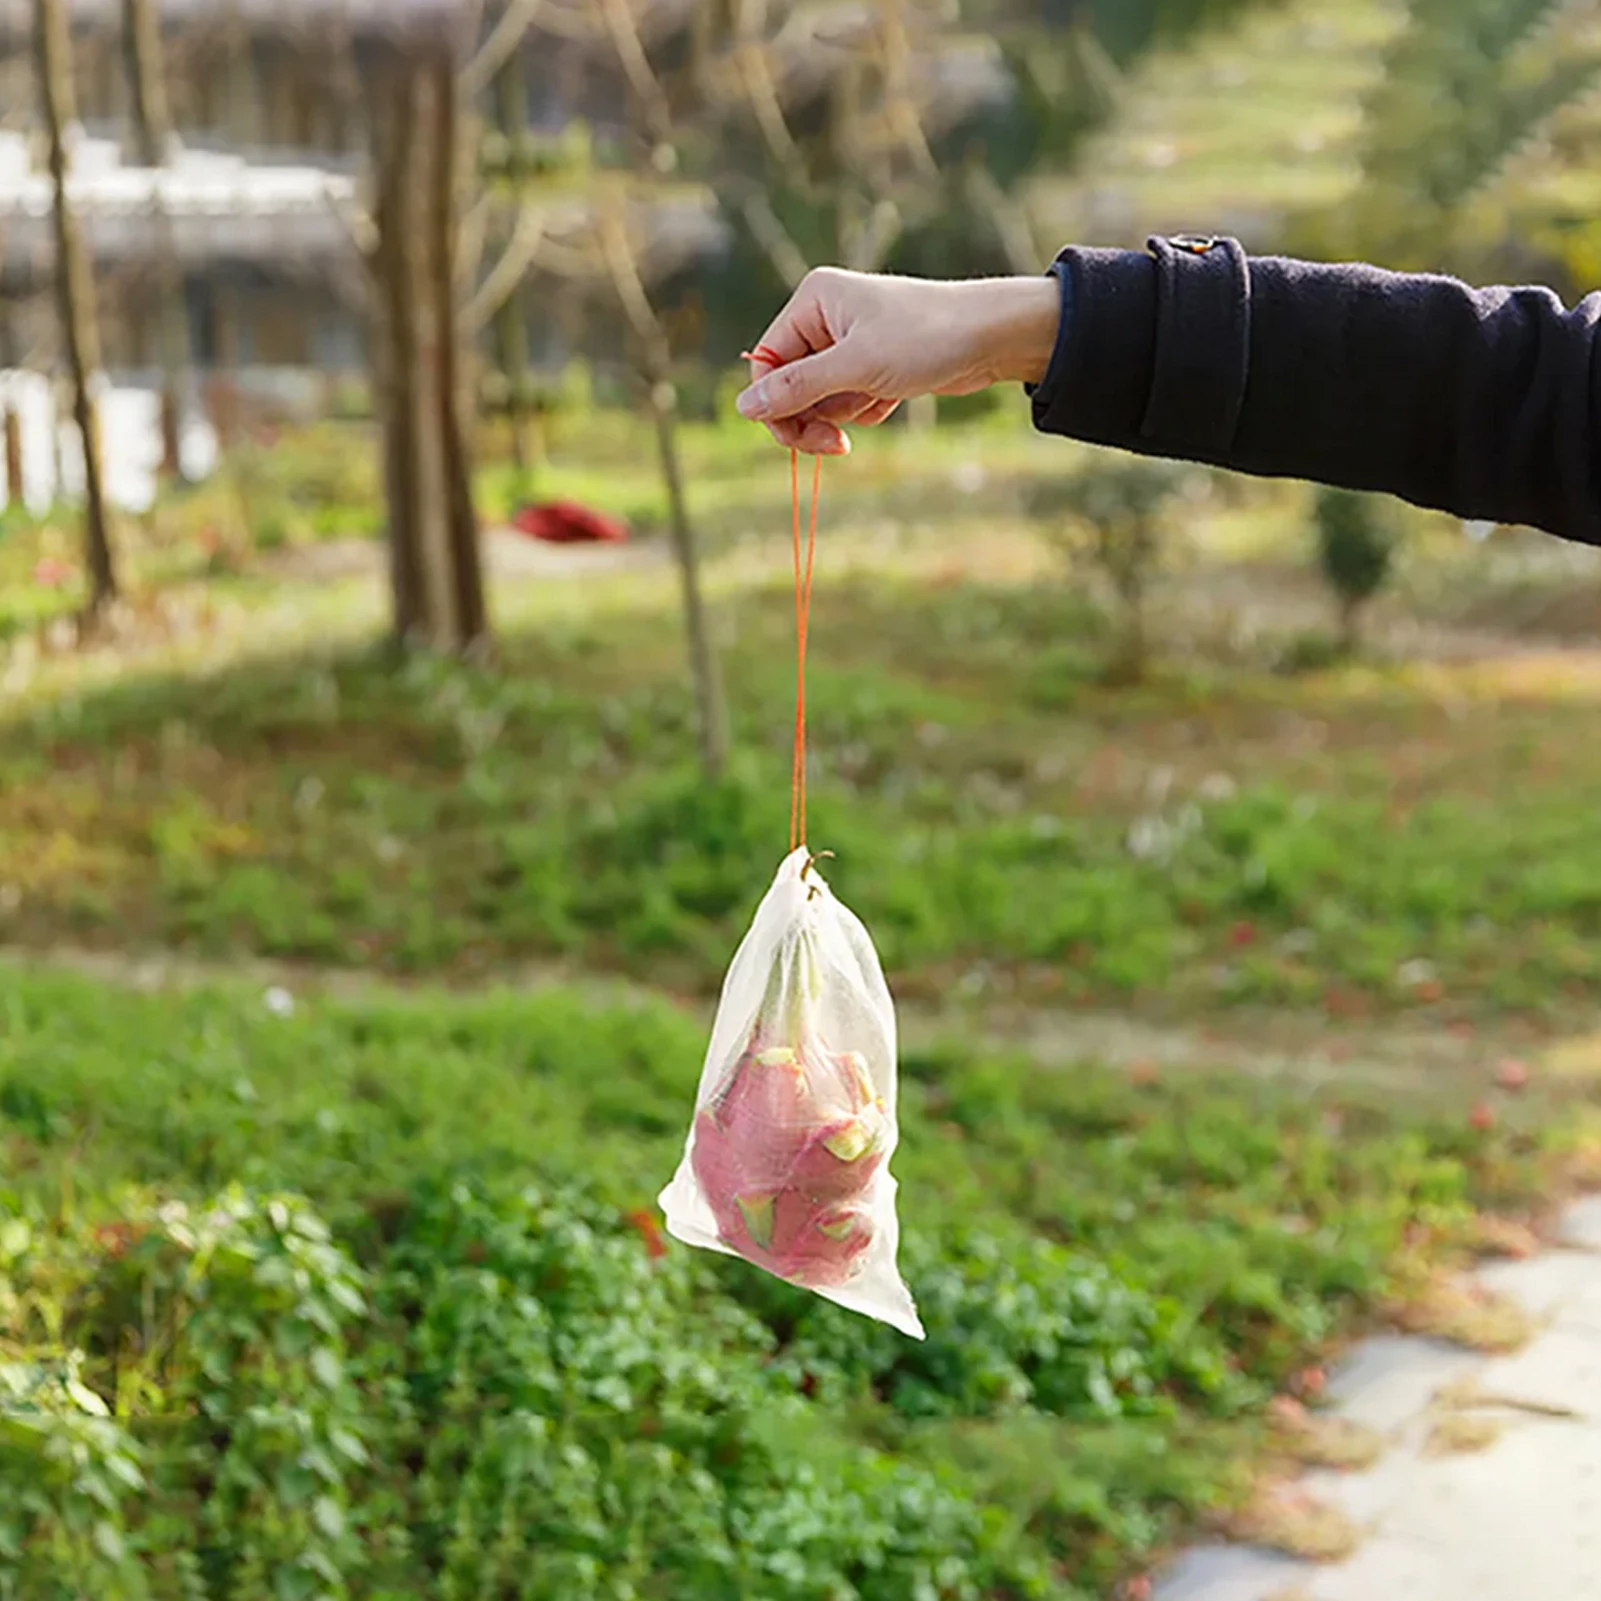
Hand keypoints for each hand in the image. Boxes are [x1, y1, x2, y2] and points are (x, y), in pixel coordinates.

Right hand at [735, 268, 1061, 453]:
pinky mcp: (871, 364)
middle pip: (789, 386)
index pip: (766, 364)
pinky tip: (892, 398)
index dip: (776, 406)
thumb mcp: (854, 367)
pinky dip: (866, 410)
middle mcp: (824, 317)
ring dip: (844, 414)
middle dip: (812, 417)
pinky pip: (848, 401)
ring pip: (820, 399)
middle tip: (835, 445)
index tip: (798, 440)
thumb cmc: (925, 338)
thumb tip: (744, 409)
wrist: (991, 337)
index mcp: (812, 301)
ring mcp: (848, 342)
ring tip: (879, 400)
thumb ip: (796, 388)